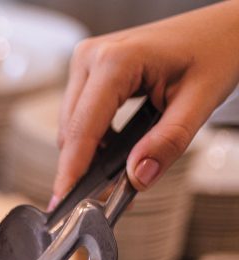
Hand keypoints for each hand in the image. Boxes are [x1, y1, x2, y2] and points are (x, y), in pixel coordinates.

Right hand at [53, 1, 238, 204]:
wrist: (223, 29)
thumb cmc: (216, 51)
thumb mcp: (200, 101)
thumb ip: (168, 142)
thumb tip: (136, 177)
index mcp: (115, 60)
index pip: (82, 128)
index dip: (72, 169)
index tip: (65, 202)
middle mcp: (92, 57)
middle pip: (71, 129)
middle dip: (84, 166)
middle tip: (104, 198)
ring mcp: (87, 61)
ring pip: (71, 125)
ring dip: (89, 152)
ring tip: (117, 173)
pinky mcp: (89, 70)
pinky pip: (80, 114)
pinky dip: (94, 138)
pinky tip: (115, 149)